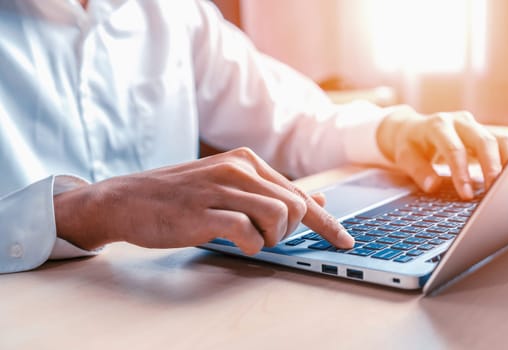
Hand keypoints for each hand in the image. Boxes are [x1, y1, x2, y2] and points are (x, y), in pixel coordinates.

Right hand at [54, 148, 352, 253]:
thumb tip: (316, 201)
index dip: (327, 222)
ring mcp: (220, 189)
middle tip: (264, 238)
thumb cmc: (178, 196)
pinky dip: (249, 246)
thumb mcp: (226, 185)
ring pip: (278, 217)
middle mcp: (238, 169)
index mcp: (246, 161)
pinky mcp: (204, 213)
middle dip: (289, 232)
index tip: (345, 241)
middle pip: (295, 206)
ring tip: (248, 239)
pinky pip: (247, 233)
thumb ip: (269, 192)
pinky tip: (236, 243)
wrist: (126, 199)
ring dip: (270, 238)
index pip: (299, 193)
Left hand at [377, 106, 507, 198]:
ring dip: (505, 162)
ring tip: (505, 186)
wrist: (412, 129)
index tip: (465, 194)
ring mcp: (474, 125)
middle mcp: (459, 121)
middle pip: (483, 140)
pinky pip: (503, 142)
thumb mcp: (405, 156)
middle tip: (492, 191)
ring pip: (499, 139)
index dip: (461, 173)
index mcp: (437, 125)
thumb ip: (418, 170)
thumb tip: (432, 186)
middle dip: (490, 167)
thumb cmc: (410, 144)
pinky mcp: (484, 132)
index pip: (454, 149)